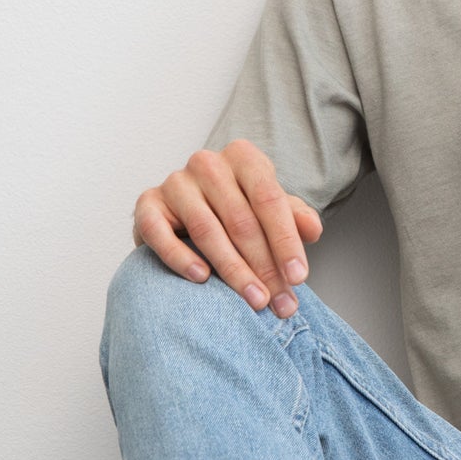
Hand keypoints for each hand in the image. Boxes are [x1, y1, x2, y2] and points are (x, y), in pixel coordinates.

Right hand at [132, 138, 322, 317]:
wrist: (188, 212)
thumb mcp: (272, 210)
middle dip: (264, 265)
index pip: (270, 200)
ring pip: (207, 229)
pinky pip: (159, 232)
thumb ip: (294, 217)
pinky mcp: (147, 204)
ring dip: (233, 269)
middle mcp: (208, 163)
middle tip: (279, 301)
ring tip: (254, 300)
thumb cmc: (239, 210)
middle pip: (241, 219)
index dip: (286, 240)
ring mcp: (175, 182)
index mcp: (244, 158)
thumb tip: (313, 230)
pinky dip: (180, 257)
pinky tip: (201, 278)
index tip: (299, 277)